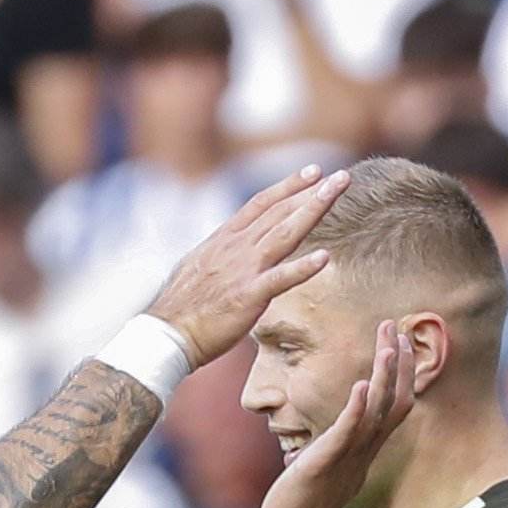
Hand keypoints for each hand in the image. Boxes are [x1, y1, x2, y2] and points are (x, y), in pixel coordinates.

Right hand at [145, 165, 349, 370]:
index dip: (288, 186)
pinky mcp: (249, 296)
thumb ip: (217, 253)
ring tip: (339, 191)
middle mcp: (237, 247)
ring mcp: (244, 269)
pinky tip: (326, 258)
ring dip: (314, 209)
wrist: (166, 335)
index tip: (313, 172)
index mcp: (225, 239)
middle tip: (341, 176)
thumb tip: (223, 246)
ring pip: (285, 232)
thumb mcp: (196, 266)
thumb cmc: (180, 307)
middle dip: (312, 190)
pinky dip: (303, 267)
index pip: (261, 204)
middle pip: (280, 211)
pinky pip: (281, 279)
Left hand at [258, 319, 413, 507]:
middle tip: (396, 326)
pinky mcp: (326, 463)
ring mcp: (348, 456)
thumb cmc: (307, 502)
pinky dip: (357, 409)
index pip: (394, 404)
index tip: (397, 339)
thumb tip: (338, 430)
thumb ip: (339, 444)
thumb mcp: (329, 464)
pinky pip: (347, 433)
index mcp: (365, 448)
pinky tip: (362, 385)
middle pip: (394, 401)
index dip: (400, 372)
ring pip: (376, 412)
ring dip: (385, 377)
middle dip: (398, 363)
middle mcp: (363, 450)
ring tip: (389, 344)